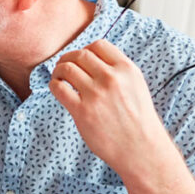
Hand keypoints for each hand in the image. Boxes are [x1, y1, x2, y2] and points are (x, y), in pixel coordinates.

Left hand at [49, 40, 172, 177]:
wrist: (141, 148)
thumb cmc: (137, 120)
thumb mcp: (136, 86)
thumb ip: (118, 71)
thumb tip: (92, 60)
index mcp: (127, 69)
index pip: (98, 45)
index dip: (85, 49)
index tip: (80, 59)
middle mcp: (111, 78)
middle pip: (80, 55)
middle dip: (68, 58)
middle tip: (63, 66)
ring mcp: (96, 94)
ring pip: (67, 69)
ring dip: (58, 70)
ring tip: (58, 77)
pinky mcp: (82, 111)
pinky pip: (59, 88)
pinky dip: (54, 85)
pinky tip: (57, 89)